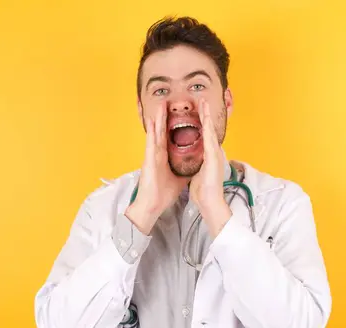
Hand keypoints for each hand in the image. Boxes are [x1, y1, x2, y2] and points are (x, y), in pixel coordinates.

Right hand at [125, 102, 187, 233]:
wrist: (152, 205)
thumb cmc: (163, 193)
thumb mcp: (180, 178)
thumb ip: (186, 169)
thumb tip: (196, 164)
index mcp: (164, 158)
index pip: (170, 138)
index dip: (173, 126)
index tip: (178, 115)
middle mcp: (157, 154)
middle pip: (162, 132)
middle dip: (165, 118)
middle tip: (167, 103)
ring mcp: (152, 156)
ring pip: (156, 134)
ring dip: (157, 119)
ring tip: (160, 106)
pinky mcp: (148, 160)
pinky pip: (150, 143)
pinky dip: (151, 131)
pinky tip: (151, 121)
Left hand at [189, 98, 231, 236]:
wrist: (210, 202)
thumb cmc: (204, 191)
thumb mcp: (199, 173)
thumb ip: (199, 164)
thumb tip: (196, 161)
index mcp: (209, 156)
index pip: (205, 135)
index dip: (203, 122)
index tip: (200, 111)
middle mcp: (214, 152)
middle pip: (209, 129)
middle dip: (206, 114)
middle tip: (203, 100)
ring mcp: (215, 154)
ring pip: (210, 131)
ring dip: (207, 116)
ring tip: (204, 103)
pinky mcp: (213, 158)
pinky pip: (209, 139)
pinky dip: (207, 127)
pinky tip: (205, 118)